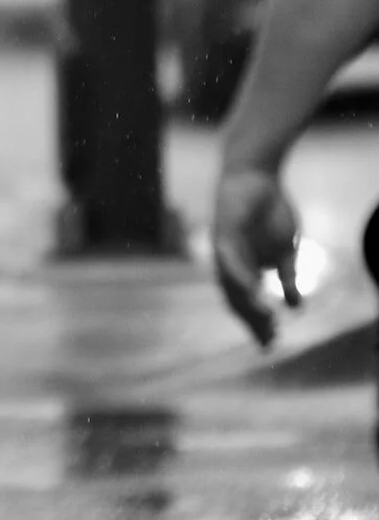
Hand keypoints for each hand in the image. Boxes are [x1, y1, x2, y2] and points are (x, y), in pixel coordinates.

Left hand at [212, 167, 300, 347]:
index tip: (272, 342)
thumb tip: (295, 307)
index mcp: (243, 268)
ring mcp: (223, 251)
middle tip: (269, 341)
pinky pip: (229, 262)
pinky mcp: (223, 236)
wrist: (258, 178)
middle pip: (235, 300)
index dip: (257, 323)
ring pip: (231, 285)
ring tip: (267, 321)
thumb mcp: (285, 251)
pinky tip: (254, 293)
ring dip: (248, 304)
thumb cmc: (270, 213)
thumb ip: (287, 277)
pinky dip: (241, 279)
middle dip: (252, 322)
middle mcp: (229, 264)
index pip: (245, 302)